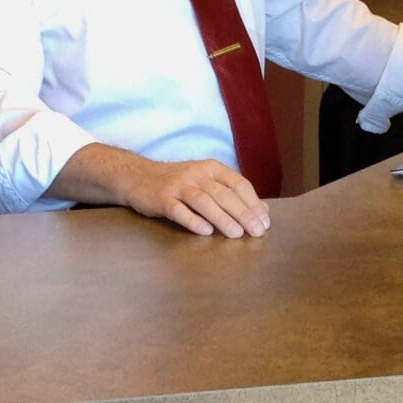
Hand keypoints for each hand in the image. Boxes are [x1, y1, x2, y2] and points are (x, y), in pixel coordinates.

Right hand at [121, 158, 271, 238]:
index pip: (239, 184)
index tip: (265, 222)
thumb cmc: (177, 183)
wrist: (137, 176)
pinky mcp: (161, 198)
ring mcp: (178, 185)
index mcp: (212, 168)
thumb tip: (263, 210)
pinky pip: (178, 210)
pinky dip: (192, 220)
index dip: (253, 203)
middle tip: (257, 231)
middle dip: (243, 213)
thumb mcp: (206, 182)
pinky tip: (205, 232)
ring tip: (236, 234)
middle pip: (224, 194)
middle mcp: (196, 174)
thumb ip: (233, 194)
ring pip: (204, 201)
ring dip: (222, 218)